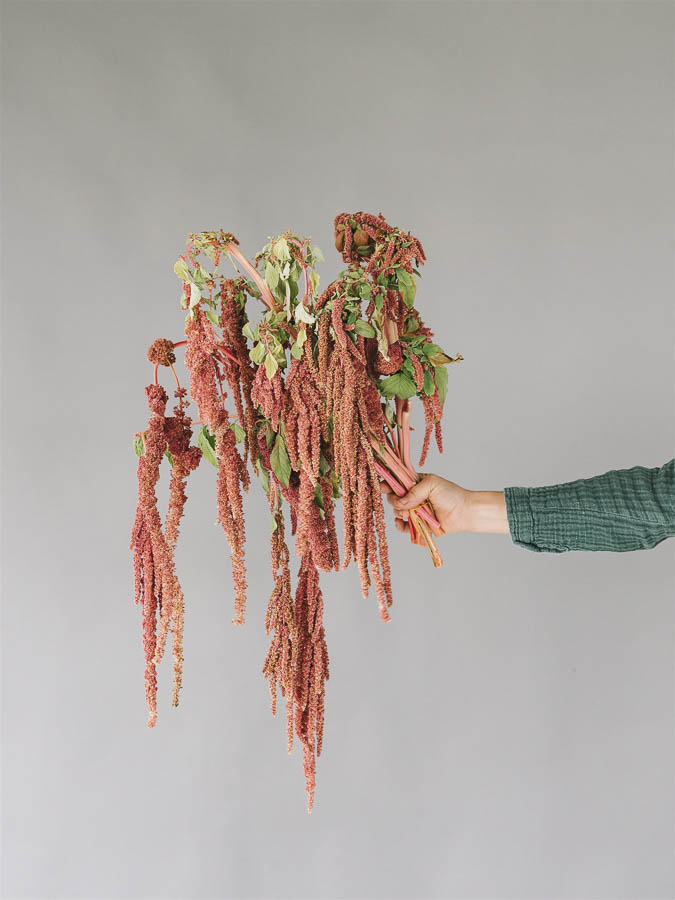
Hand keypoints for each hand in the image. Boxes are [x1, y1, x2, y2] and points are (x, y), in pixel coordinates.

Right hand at [380, 474, 509, 537]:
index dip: (387, 485)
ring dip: (400, 513)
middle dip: (395, 501)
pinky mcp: (418, 525)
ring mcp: (415, 511)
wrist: (464, 512)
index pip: (396, 482)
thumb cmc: (451, 494)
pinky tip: (402, 523)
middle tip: (404, 504)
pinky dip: (400, 526)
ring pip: (397, 512)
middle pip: (393, 498)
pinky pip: (403, 527)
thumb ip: (414, 491)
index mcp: (414, 484)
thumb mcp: (431, 484)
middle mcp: (413, 497)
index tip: (382, 488)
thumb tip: (400, 502)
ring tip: (410, 514)